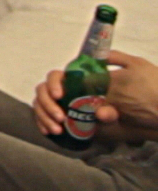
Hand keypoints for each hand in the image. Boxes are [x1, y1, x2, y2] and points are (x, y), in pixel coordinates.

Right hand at [32, 52, 157, 140]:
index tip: (59, 95)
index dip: (54, 84)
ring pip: (43, 107)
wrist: (157, 115)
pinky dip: (44, 124)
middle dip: (46, 104)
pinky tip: (49, 131)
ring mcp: (70, 108)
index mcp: (84, 79)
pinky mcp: (72, 124)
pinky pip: (48, 121)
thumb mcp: (135, 68)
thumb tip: (92, 59)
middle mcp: (73, 93)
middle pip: (45, 92)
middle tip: (60, 118)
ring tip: (56, 129)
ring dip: (44, 116)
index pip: (59, 77)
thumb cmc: (147, 93)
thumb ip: (115, 59)